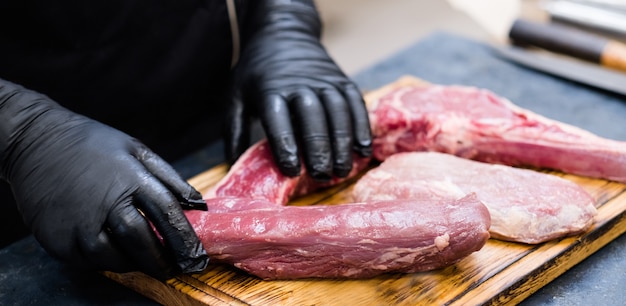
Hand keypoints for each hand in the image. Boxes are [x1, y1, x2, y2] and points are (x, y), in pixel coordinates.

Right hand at [0, 81, 208, 279]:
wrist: (35, 141)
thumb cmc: (91, 144)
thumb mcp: (136, 150)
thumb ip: (169, 179)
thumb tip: (196, 204)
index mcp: (130, 179)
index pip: (167, 215)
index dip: (185, 240)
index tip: (196, 255)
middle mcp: (104, 204)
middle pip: (143, 244)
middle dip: (163, 261)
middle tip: (176, 269)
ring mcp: (78, 225)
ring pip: (116, 259)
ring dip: (136, 264)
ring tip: (148, 262)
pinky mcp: (58, 240)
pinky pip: (90, 262)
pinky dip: (108, 263)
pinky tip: (117, 254)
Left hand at [225, 0, 371, 180]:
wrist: (283, 34)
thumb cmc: (256, 74)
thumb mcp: (236, 96)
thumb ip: (234, 130)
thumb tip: (232, 167)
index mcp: (269, 90)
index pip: (278, 119)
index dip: (285, 145)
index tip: (291, 171)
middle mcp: (299, 84)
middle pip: (312, 117)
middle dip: (319, 149)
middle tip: (321, 176)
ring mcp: (324, 81)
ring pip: (337, 112)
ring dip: (342, 143)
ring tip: (342, 171)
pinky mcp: (342, 81)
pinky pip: (355, 105)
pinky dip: (361, 128)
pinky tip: (363, 151)